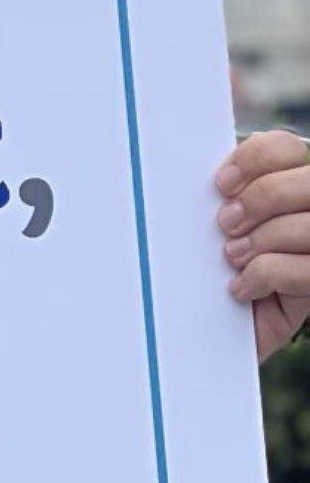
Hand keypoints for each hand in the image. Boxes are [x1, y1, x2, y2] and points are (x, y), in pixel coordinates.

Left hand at [217, 129, 309, 360]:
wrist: (199, 334)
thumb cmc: (197, 272)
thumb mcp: (201, 227)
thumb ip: (214, 193)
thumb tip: (185, 160)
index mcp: (284, 185)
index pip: (287, 147)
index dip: (255, 159)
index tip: (220, 185)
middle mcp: (309, 213)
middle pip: (305, 183)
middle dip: (261, 199)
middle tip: (225, 224)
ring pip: (307, 226)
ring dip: (262, 241)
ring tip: (232, 257)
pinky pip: (304, 269)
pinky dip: (266, 275)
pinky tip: (241, 287)